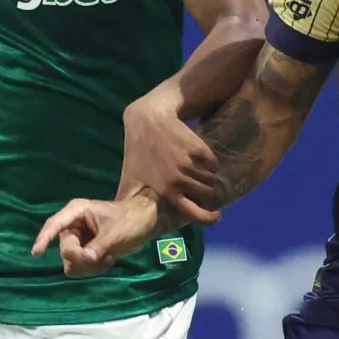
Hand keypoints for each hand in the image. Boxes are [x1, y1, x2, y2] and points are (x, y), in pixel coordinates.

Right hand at [33, 192, 162, 276]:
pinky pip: (79, 268)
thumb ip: (99, 246)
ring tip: (107, 257)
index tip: (36, 253)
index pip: (54, 225)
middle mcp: (72, 226)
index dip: (44, 239)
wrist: (145, 223)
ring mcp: (77, 240)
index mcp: (77, 212)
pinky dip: (92, 269)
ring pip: (71, 263)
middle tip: (103, 256)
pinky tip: (107, 260)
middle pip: (66, 251)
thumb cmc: (130, 220)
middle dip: (83, 258)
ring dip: (89, 266)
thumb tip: (86, 257)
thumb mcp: (116, 233)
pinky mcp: (83, 252)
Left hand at [119, 93, 223, 226]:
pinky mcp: (199, 149)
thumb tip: (122, 219)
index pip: (194, 212)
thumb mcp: (130, 176)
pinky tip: (201, 159)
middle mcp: (180, 179)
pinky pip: (213, 164)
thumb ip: (128, 199)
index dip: (208, 218)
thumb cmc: (137, 151)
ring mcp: (190, 163)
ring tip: (200, 172)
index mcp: (166, 190)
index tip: (216, 215)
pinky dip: (211, 164)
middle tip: (202, 187)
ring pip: (211, 179)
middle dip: (207, 192)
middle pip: (207, 193)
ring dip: (209, 178)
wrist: (149, 119)